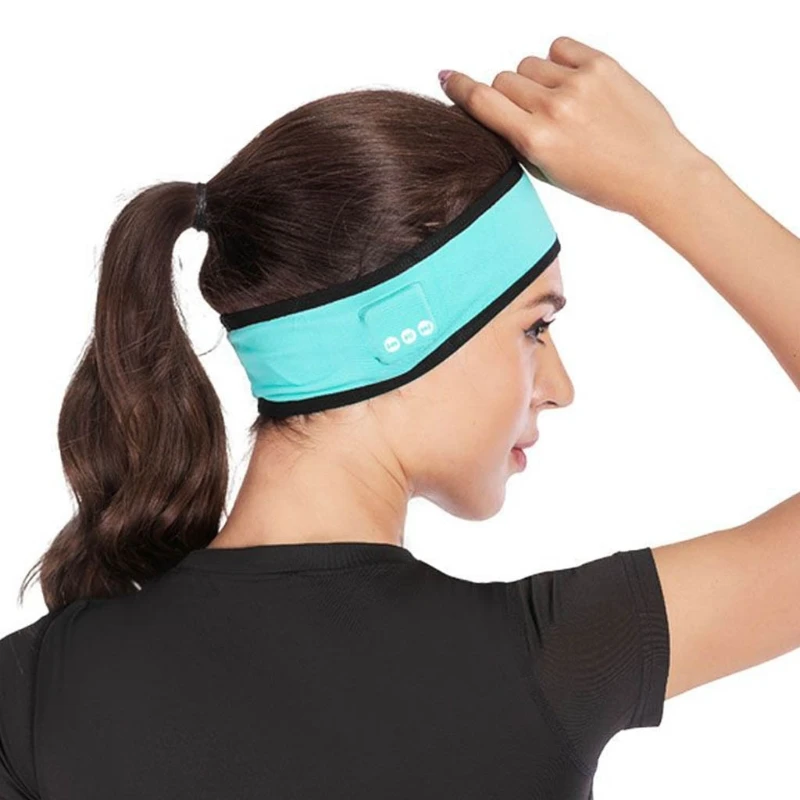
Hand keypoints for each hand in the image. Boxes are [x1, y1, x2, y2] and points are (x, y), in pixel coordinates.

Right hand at [439, 36, 705, 217]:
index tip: (447, 78)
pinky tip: (574, 83)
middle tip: (531, 115)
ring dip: (534, 80)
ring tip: (560, 104)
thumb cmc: (603, 182)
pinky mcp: (602, 65)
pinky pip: (559, 47)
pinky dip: (559, 61)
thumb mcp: (549, 172)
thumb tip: (494, 105)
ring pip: (528, 64)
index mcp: (536, 141)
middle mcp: (553, 109)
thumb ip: (518, 138)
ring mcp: (578, 83)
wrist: (657, 173)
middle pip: (503, 79)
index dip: (459, 88)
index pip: (482, 102)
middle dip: (508, 95)